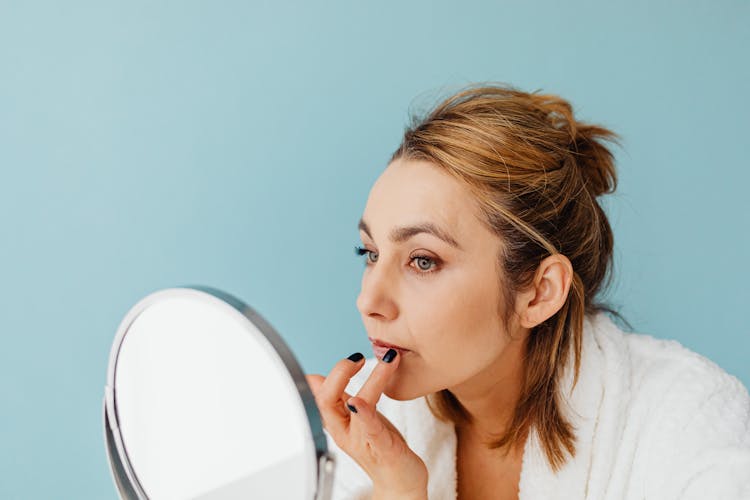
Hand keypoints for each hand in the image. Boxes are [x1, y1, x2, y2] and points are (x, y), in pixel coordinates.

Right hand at [306, 350, 427, 497]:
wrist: (399, 481)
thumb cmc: (379, 447)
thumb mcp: (355, 418)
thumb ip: (339, 397)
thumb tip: (315, 376)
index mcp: (338, 420)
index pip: (318, 392)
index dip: (326, 373)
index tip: (349, 357)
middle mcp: (344, 430)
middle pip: (325, 399)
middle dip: (339, 372)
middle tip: (358, 357)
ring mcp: (361, 440)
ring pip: (352, 408)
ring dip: (370, 381)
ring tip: (387, 360)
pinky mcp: (382, 448)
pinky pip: (369, 429)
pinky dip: (364, 413)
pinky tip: (359, 402)